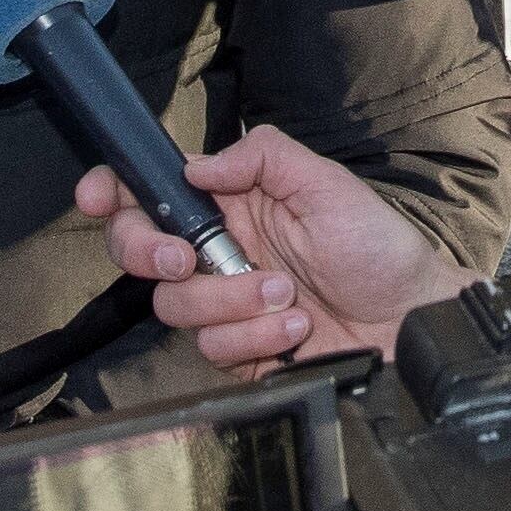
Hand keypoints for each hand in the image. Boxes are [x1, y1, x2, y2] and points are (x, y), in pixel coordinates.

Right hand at [81, 129, 474, 367]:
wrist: (411, 322)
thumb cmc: (378, 247)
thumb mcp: (326, 183)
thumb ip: (262, 158)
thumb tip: (197, 167)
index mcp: (232, 204)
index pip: (153, 191)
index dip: (113, 191)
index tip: (99, 197)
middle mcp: (218, 252)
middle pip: (139, 250)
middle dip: (150, 253)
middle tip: (190, 259)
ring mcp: (225, 305)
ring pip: (173, 305)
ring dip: (232, 301)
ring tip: (288, 296)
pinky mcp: (238, 352)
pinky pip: (212, 349)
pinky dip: (255, 337)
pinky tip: (296, 329)